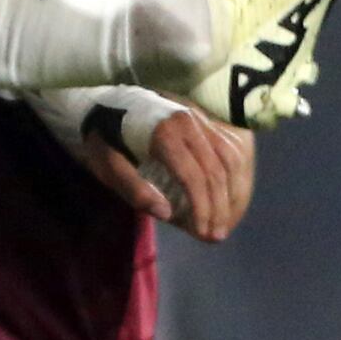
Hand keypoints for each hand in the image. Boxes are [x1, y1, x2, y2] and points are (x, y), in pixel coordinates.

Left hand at [85, 112, 253, 240]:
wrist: (108, 103)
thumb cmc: (105, 140)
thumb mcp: (107, 166)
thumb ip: (133, 189)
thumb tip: (166, 214)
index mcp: (164, 133)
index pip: (194, 176)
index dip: (202, 209)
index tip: (203, 234)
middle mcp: (188, 122)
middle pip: (217, 170)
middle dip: (220, 208)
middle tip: (217, 236)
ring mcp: (200, 119)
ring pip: (230, 159)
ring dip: (233, 194)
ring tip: (226, 221)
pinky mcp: (205, 120)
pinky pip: (231, 149)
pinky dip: (236, 176)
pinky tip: (230, 197)